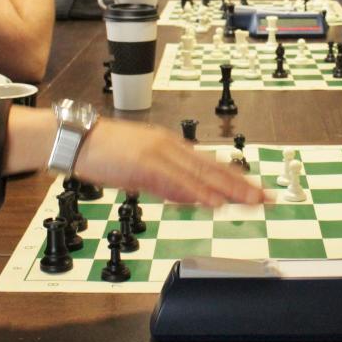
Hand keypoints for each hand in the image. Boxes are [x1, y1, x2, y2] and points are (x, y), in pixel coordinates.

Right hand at [75, 118, 265, 206]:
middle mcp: (170, 147)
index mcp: (170, 146)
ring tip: (250, 202)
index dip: (235, 177)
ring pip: (201, 175)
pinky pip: (177, 182)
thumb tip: (186, 198)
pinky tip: (213, 203)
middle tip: (266, 198)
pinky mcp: (145, 165)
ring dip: (228, 190)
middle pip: (214, 169)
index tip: (255, 189)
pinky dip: (197, 193)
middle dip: (242, 185)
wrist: (74, 139)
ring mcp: (159, 155)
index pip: (210, 164)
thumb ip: (165, 182)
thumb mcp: (140, 168)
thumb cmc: (103, 153)